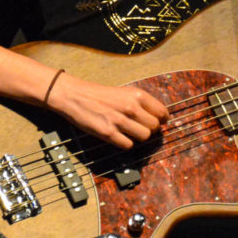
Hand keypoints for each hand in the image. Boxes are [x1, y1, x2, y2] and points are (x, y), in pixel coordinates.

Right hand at [46, 72, 168, 147]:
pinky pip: (128, 145)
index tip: (158, 123)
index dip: (161, 120)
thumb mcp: (124, 92)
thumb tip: (156, 117)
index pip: (162, 113)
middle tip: (140, 128)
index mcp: (137, 95)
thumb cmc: (99, 94)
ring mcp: (120, 121)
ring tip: (129, 133)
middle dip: (150, 130)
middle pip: (155, 127)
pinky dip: (126, 144)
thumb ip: (140, 103)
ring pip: (144, 137)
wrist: (75, 95)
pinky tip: (119, 137)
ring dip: (139, 137)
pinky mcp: (108, 133)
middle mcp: (131, 107)